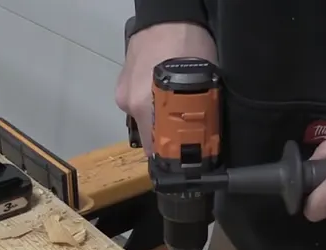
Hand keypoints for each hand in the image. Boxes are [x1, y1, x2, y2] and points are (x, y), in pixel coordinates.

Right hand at [115, 23, 216, 154]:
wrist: (169, 14)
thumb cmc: (188, 48)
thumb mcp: (201, 85)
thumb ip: (197, 114)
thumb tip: (202, 138)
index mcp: (141, 106)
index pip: (154, 148)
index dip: (173, 155)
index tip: (189, 158)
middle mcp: (127, 102)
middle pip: (149, 132)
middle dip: (168, 136)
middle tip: (190, 134)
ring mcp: (123, 89)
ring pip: (144, 116)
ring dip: (161, 117)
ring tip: (181, 108)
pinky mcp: (124, 77)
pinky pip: (140, 99)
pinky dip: (153, 101)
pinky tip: (168, 91)